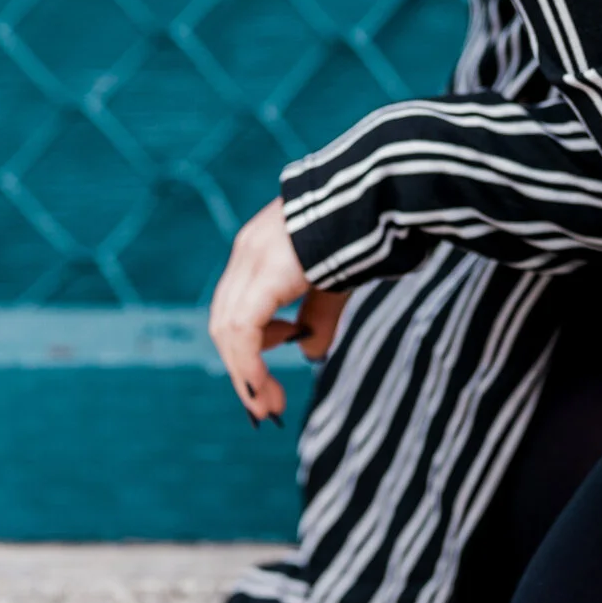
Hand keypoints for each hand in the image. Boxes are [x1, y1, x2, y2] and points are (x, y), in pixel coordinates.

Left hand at [208, 198, 346, 422]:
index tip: (267, 381)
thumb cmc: (361, 233)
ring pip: (227, 330)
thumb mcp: (333, 282)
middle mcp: (247, 252)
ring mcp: (251, 259)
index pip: (235, 307)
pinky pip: (243, 332)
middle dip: (242, 368)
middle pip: (225, 322)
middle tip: (265, 405)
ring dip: (245, 374)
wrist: (376, 197)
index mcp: (259, 249)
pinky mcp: (263, 274)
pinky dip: (249, 366)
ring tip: (269, 405)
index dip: (247, 348)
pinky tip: (264, 388)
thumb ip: (317, 315)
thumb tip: (309, 353)